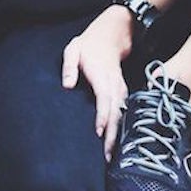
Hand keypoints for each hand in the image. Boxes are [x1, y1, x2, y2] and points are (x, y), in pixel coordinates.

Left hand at [62, 4, 134, 162]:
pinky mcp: (122, 91)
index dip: (103, 115)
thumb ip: (69, 66)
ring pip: (122, 113)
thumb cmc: (89, 45)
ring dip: (119, 134)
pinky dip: (122, 126)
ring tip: (112, 155)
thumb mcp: (73, 49)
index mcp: (102, 74)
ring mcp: (120, 87)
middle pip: (116, 111)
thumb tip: (67, 85)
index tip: (100, 132)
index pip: (104, 98)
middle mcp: (114, 83)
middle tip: (108, 155)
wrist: (110, 35)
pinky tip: (119, 141)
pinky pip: (123, 111)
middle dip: (113, 134)